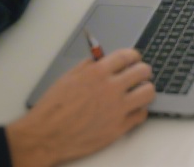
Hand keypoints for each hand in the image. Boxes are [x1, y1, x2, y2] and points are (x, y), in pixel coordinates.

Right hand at [6, 49, 154, 166]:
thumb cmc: (52, 109)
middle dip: (142, 71)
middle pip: (143, 71)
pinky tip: (131, 111)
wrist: (45, 136)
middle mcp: (110, 88)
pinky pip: (141, 115)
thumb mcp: (68, 78)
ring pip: (148, 92)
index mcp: (97, 73)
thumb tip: (103, 58)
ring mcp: (117, 109)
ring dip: (145, 90)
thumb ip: (88, 66)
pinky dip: (138, 112)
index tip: (135, 59)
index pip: (128, 56)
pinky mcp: (118, 128)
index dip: (134, 56)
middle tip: (139, 76)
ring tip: (137, 93)